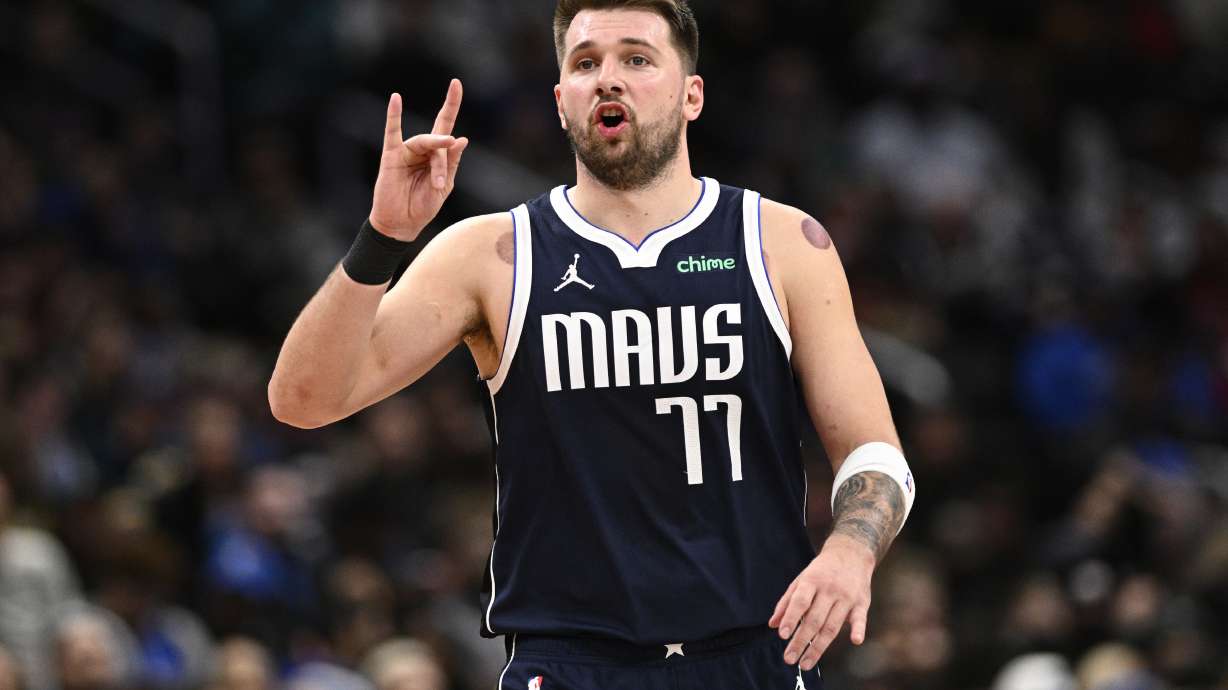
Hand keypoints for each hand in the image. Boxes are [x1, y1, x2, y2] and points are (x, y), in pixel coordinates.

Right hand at [369, 79, 469, 240]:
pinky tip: (396, 100)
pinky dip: (393, 116)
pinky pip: (392, 133)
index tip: (456, 83)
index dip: (451, 104)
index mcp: (438, 155)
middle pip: (438, 140)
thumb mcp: (444, 186)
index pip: (445, 125)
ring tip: (436, 183)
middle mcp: (423, 149)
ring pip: (424, 144)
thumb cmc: (422, 206)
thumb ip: (451, 163)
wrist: (402, 224)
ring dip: (434, 164)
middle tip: (443, 179)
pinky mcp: (391, 156)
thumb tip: (461, 138)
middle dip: (444, 155)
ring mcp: (407, 151)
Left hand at [768, 534, 874, 669]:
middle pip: (814, 620)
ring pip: (832, 625)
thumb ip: (787, 602)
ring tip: (805, 663)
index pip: (800, 602)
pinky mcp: (862, 603)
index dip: (792, 619)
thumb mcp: (801, 580)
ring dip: (818, 647)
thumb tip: (773, 625)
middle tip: (789, 659)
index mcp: (812, 581)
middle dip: (801, 641)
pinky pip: (860, 618)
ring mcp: (846, 597)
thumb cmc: (821, 571)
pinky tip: (855, 641)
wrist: (851, 553)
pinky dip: (859, 629)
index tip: (783, 636)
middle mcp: (830, 589)